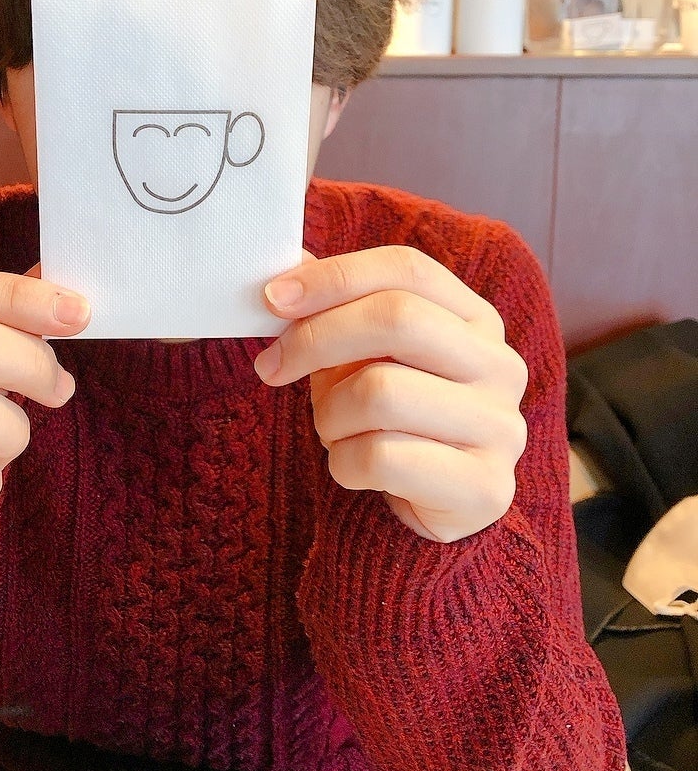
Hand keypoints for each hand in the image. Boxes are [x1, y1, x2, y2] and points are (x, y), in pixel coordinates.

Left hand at [254, 245, 527, 542]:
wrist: (429, 507)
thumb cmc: (388, 419)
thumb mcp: (360, 354)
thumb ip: (333, 306)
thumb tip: (290, 263)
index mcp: (475, 318)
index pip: (406, 268)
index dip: (333, 276)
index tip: (272, 299)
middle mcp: (499, 365)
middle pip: (396, 318)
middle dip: (315, 339)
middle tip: (271, 366)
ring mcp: (499, 427)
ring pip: (380, 392)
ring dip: (329, 414)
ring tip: (332, 429)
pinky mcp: (485, 487)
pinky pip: (381, 458)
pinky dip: (343, 463)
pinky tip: (352, 468)